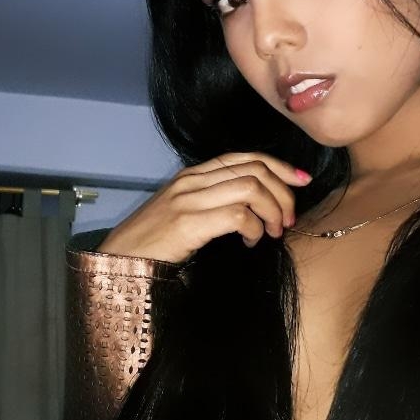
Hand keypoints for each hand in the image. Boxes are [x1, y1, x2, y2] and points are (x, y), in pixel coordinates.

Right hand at [99, 153, 312, 263]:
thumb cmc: (154, 244)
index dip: (278, 165)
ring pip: (251, 187)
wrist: (118, 262)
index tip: (301, 181)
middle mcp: (192, 181)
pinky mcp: (188, 223)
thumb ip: (213, 204)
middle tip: (288, 219)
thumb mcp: (184, 214)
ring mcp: (188, 200)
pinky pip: (238, 215)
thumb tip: (254, 210)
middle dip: (283, 192)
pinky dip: (254, 228)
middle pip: (254, 169)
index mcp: (192, 176)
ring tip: (273, 232)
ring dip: (273, 210)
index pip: (244, 157)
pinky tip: (250, 242)